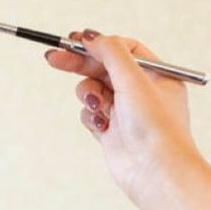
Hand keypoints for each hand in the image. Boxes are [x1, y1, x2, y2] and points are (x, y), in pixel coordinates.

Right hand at [45, 29, 203, 203]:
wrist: (156, 174)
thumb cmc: (155, 126)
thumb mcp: (133, 79)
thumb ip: (111, 52)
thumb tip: (90, 35)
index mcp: (157, 75)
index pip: (124, 49)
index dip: (99, 44)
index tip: (75, 40)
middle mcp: (142, 92)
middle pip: (103, 67)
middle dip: (80, 64)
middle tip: (53, 58)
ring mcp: (126, 112)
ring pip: (93, 89)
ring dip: (88, 94)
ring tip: (95, 105)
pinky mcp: (111, 130)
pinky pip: (91, 113)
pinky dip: (91, 116)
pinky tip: (101, 126)